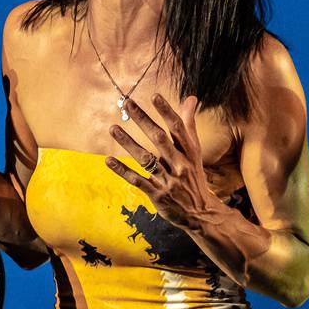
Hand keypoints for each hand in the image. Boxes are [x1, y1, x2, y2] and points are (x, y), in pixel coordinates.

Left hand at [107, 94, 221, 229]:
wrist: (200, 213)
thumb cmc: (194, 176)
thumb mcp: (194, 151)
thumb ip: (189, 125)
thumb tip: (191, 98)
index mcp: (189, 152)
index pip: (178, 128)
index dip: (166, 111)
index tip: (154, 95)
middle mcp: (179, 164)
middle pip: (159, 139)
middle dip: (143, 120)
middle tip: (128, 104)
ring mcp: (168, 180)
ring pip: (146, 159)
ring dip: (128, 143)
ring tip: (113, 128)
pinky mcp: (157, 195)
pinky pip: (137, 180)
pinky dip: (122, 171)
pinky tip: (108, 160)